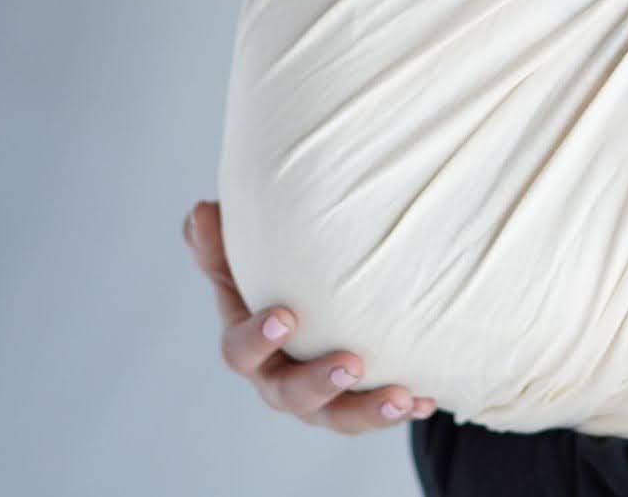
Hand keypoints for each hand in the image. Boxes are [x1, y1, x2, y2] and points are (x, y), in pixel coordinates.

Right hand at [183, 199, 437, 432]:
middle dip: (319, 382)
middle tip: (351, 364)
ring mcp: (318, 401)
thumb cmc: (271, 284)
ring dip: (369, 409)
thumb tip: (200, 211)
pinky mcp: (355, 405)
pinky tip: (427, 399)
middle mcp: (278, 381)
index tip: (286, 317)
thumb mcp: (243, 266)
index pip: (240, 351)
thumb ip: (219, 245)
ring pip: (338, 416)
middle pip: (290, 395)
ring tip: (401, 395)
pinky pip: (377, 414)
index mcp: (247, 347)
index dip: (258, 338)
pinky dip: (403, 407)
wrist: (311, 313)